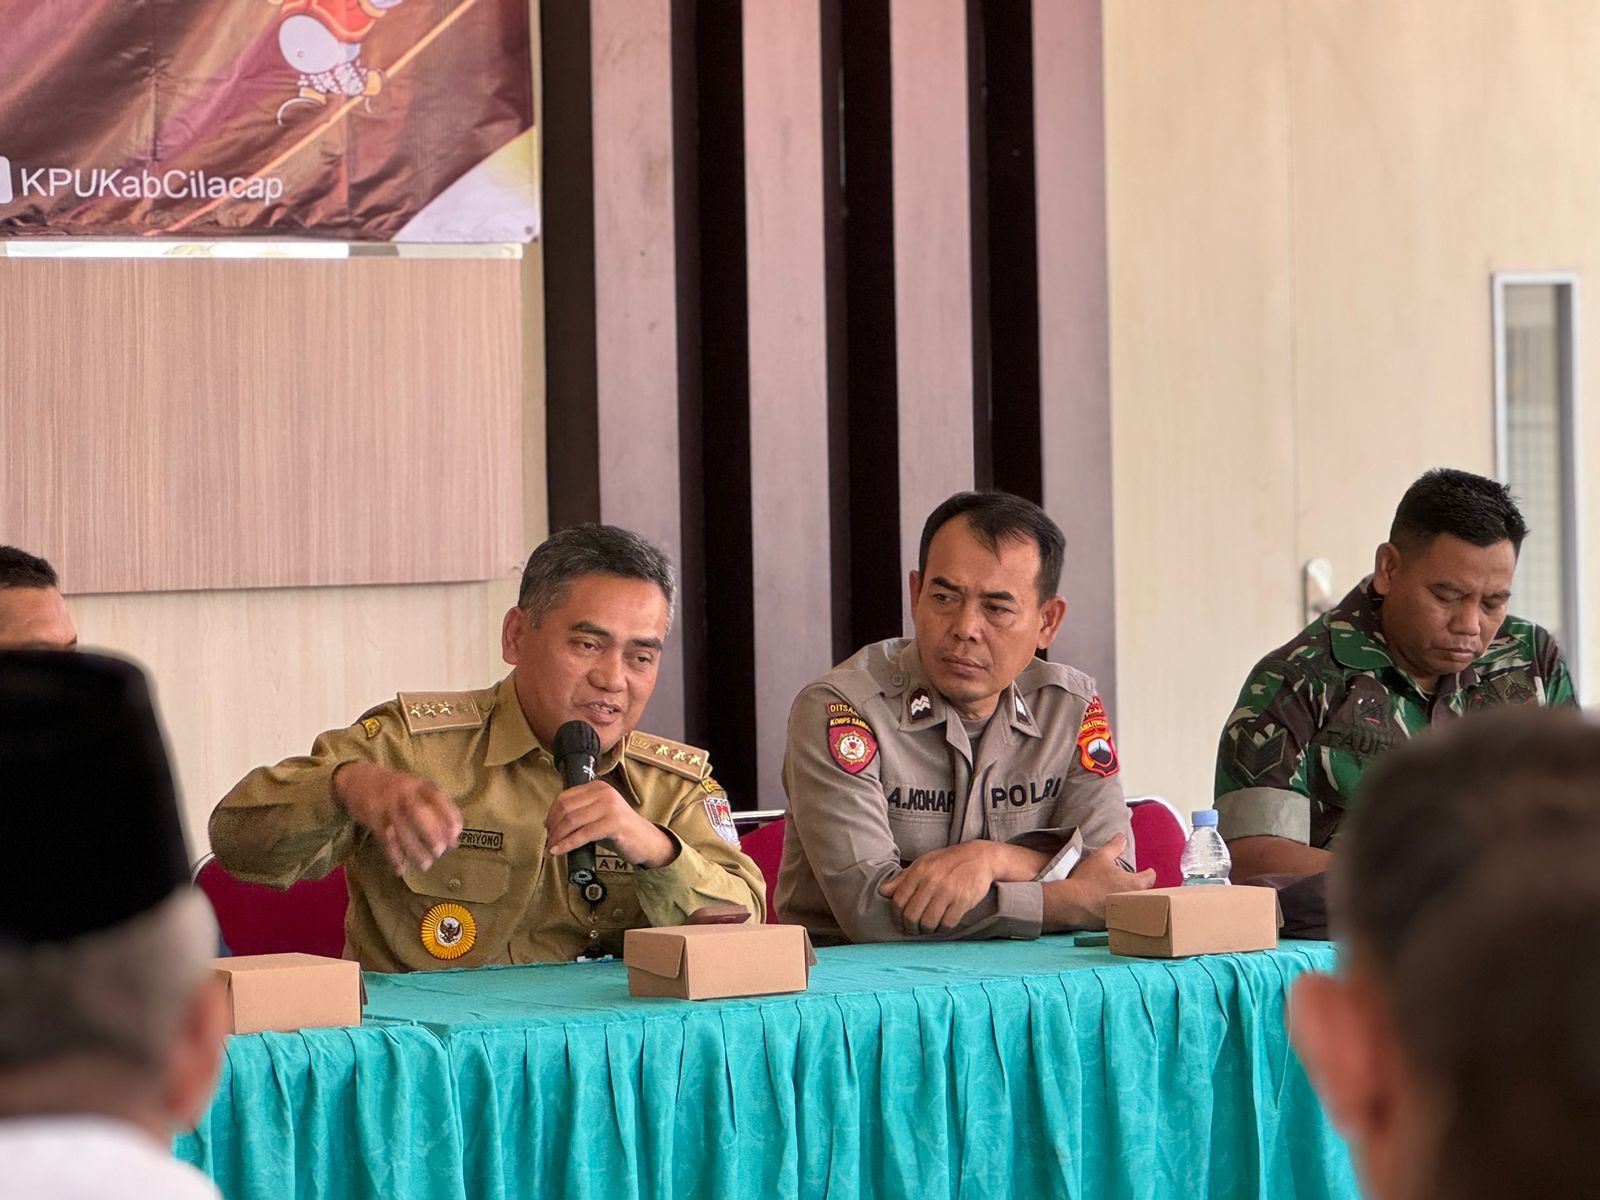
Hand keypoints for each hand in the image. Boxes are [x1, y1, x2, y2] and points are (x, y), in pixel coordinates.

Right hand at [333, 761, 461, 873]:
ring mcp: (386, 805)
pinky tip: (401, 868)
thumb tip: (454, 840)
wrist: (357, 778)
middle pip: (417, 810)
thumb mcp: (416, 791)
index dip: (449, 814)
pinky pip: (384, 838)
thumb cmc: (396, 789)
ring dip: (413, 848)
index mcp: (419, 785)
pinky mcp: (371, 817)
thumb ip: (436, 811)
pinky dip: (393, 855)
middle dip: (430, 831)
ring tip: (425, 865)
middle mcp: (403, 792)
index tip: (456, 834)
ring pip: (400, 828)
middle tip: (440, 851)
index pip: (437, 796)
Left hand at [545, 780, 676, 868]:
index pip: (565, 797)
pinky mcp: (614, 823)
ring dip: (557, 837)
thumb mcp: (598, 815)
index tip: (547, 828)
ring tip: (552, 848)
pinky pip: (583, 834)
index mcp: (598, 787)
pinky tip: (559, 851)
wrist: (646, 841)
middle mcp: (604, 793)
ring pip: (572, 820)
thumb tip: (552, 824)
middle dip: (553, 826)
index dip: (551, 814)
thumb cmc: (619, 830)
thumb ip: (580, 813)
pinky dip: (567, 844)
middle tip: (549, 841)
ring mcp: (610, 807)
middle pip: (566, 808)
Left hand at [878, 841, 1000, 934]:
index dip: (896, 916)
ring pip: (928, 922)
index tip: (900, 923)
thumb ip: (903, 878)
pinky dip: (942, 929)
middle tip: (912, 930)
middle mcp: (931, 881)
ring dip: (926, 930)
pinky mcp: (963, 901)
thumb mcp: (923, 863)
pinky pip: (947, 923)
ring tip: (927, 928)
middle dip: (910, 928)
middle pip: (911, 915)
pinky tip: (941, 925)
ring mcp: (948, 891)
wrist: (979, 857)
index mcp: (919, 871)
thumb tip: (882, 891)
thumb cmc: (947, 861)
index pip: (899, 900)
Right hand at [1061, 834, 1154, 926]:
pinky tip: (1110, 907)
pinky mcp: (1116, 925)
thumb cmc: (1088, 879)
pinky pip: (1123, 918)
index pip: (1151, 877)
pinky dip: (1120, 913)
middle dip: (1140, 888)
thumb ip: (1114, 846)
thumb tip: (1122, 836)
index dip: (1148, 872)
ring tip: (1121, 895)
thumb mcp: (1101, 857)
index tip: (1146, 871)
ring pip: (1135, 907)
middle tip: (1131, 883)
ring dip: (1131, 901)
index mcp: (1136, 884)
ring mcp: (1127, 916)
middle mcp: (1136, 902)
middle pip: (1145, 893)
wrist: (1072, 904)